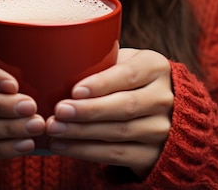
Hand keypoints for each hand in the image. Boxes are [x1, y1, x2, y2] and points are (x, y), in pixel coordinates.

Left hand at [45, 48, 172, 175]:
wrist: (161, 113)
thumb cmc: (128, 80)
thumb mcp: (123, 62)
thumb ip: (101, 62)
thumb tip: (59, 63)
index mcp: (155, 67)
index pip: (129, 75)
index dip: (102, 83)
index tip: (75, 90)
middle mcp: (163, 98)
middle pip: (125, 106)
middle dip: (88, 111)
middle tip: (59, 111)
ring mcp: (161, 129)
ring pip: (119, 132)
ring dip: (81, 133)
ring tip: (54, 129)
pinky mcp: (152, 154)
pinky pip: (116, 155)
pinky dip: (85, 151)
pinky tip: (62, 145)